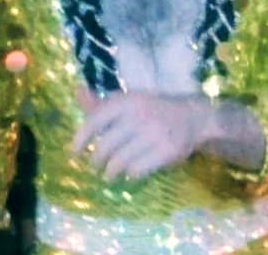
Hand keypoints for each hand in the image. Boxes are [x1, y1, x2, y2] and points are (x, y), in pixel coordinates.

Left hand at [71, 90, 211, 180]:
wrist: (193, 117)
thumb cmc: (153, 109)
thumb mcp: (129, 102)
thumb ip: (102, 103)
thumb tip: (77, 91)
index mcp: (127, 101)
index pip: (96, 120)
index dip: (81, 138)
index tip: (74, 153)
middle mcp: (140, 115)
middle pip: (106, 146)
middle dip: (96, 161)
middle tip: (95, 167)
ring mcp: (155, 134)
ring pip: (120, 161)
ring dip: (110, 172)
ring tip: (109, 175)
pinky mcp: (167, 151)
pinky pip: (138, 170)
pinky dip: (130, 175)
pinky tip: (129, 174)